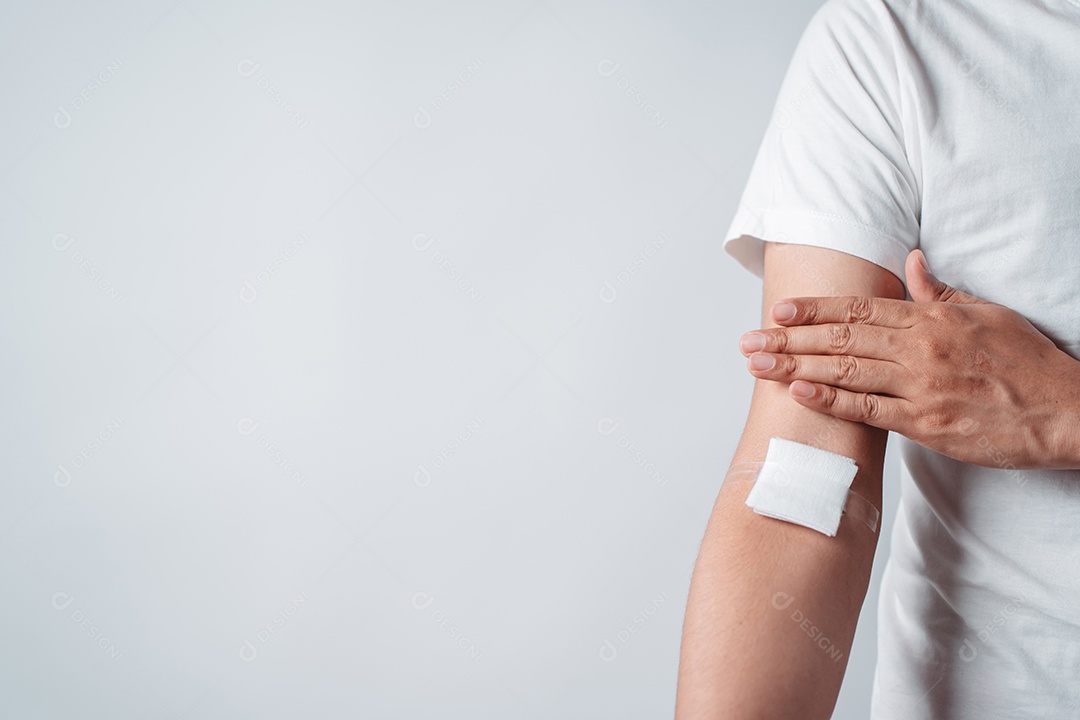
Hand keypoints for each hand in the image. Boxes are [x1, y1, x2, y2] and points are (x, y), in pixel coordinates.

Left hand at [739, 249, 1079, 469]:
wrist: (1064, 411)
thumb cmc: (1025, 362)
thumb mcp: (984, 313)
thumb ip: (937, 292)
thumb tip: (910, 262)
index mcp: (930, 319)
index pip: (858, 307)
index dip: (814, 308)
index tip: (778, 310)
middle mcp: (919, 348)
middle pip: (840, 337)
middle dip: (788, 338)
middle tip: (747, 341)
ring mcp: (920, 386)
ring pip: (845, 370)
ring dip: (795, 366)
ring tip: (756, 365)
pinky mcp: (925, 423)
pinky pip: (867, 410)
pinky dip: (830, 400)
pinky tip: (799, 391)